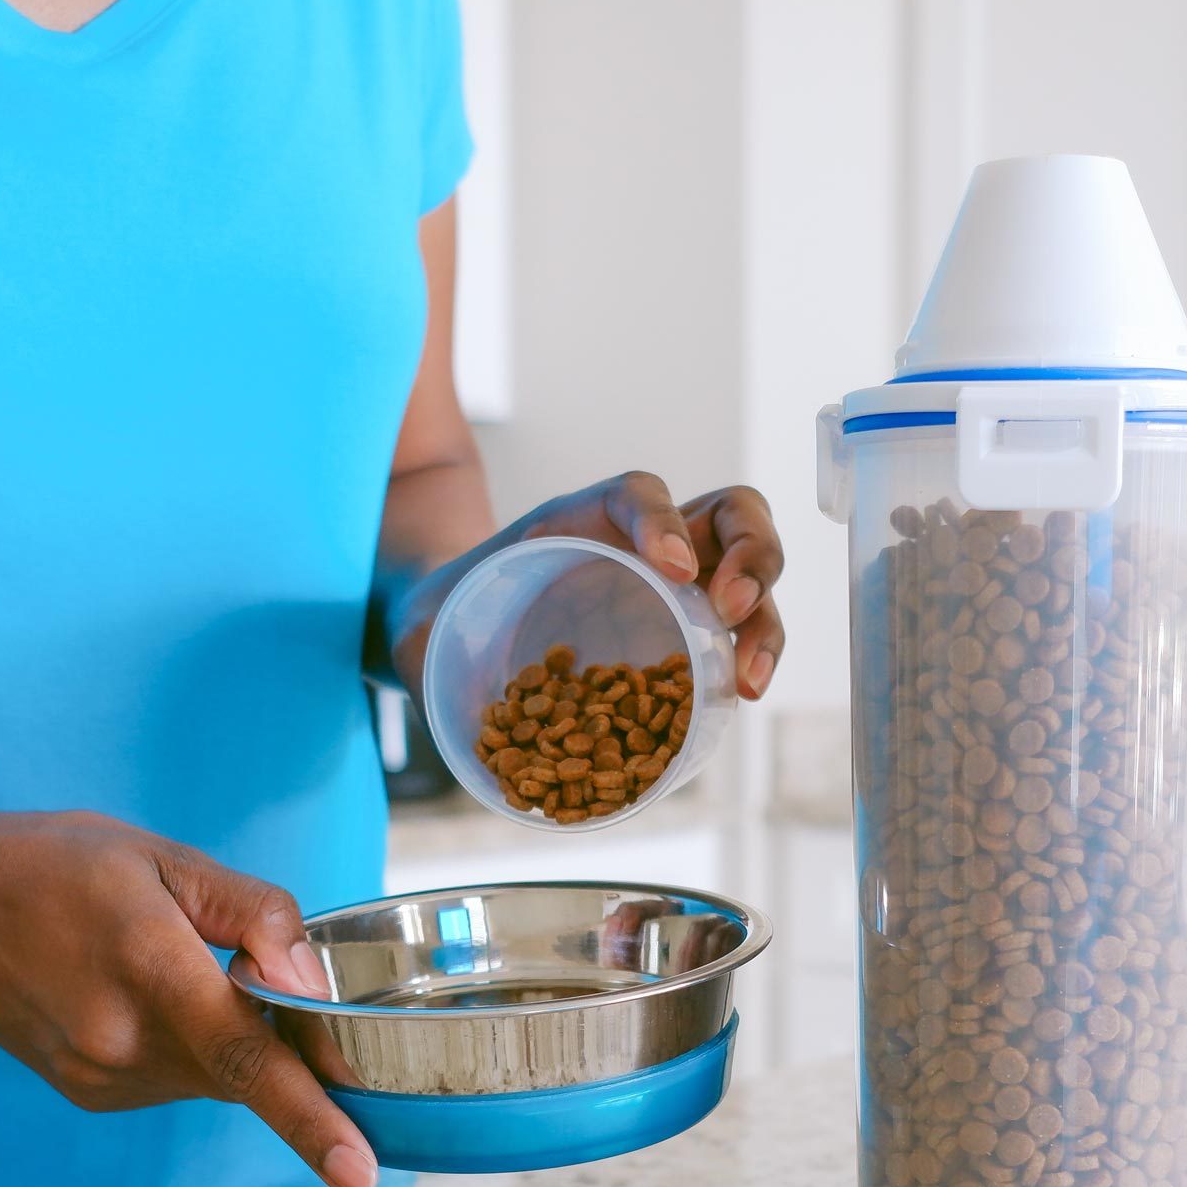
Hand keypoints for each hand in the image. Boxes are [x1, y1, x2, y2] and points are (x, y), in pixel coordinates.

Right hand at [0, 806, 376, 1186]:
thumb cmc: (53, 863)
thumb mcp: (162, 856)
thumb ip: (251, 914)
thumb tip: (308, 977)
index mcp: (150, 968)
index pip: (249, 1060)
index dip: (311, 1121)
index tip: (358, 1176)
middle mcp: (123, 1041)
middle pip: (245, 1067)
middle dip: (280, 1037)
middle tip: (250, 968)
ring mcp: (101, 1076)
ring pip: (213, 1074)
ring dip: (226, 1034)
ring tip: (168, 962)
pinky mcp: (89, 1092)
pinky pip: (174, 1077)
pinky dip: (187, 1044)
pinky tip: (141, 991)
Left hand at [393, 473, 786, 700]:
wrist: (459, 635)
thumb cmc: (442, 621)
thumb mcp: (424, 624)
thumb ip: (421, 648)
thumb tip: (424, 690)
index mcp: (578, 521)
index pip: (637, 492)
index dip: (660, 520)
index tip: (666, 570)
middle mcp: (640, 541)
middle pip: (730, 512)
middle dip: (748, 553)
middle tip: (729, 609)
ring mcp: (675, 584)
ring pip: (753, 571)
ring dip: (765, 619)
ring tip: (747, 680)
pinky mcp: (687, 633)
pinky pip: (739, 631)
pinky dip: (754, 655)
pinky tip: (743, 694)